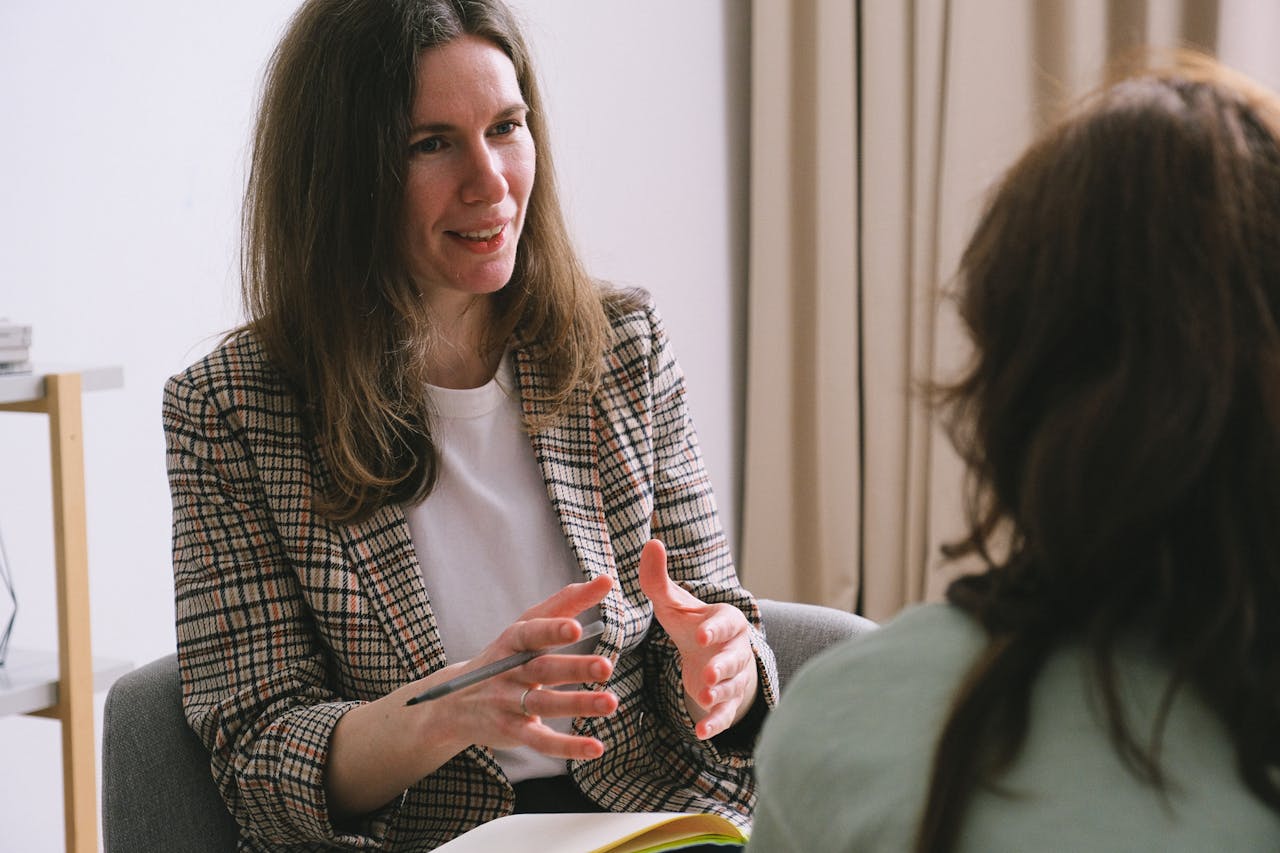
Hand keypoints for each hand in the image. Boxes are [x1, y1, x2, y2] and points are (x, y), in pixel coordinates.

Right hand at [406, 574, 618, 760]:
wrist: (454, 701)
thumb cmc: (505, 656)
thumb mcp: (527, 626)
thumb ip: (566, 603)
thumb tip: (606, 579)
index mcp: (513, 641)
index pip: (532, 632)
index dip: (552, 630)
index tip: (576, 627)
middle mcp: (509, 671)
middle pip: (543, 669)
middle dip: (574, 668)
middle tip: (606, 667)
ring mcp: (508, 703)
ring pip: (544, 704)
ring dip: (578, 704)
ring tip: (611, 704)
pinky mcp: (513, 732)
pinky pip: (542, 741)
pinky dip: (568, 747)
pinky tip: (596, 747)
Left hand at [637, 539, 758, 738]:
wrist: (710, 653)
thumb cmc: (691, 622)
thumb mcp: (673, 603)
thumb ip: (658, 578)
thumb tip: (651, 542)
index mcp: (726, 620)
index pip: (724, 623)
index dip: (713, 630)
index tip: (699, 636)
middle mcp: (736, 649)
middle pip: (734, 659)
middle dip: (722, 667)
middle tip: (707, 675)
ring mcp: (733, 678)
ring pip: (730, 687)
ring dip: (719, 694)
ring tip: (702, 698)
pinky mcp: (726, 702)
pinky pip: (724, 714)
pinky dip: (714, 724)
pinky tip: (700, 733)